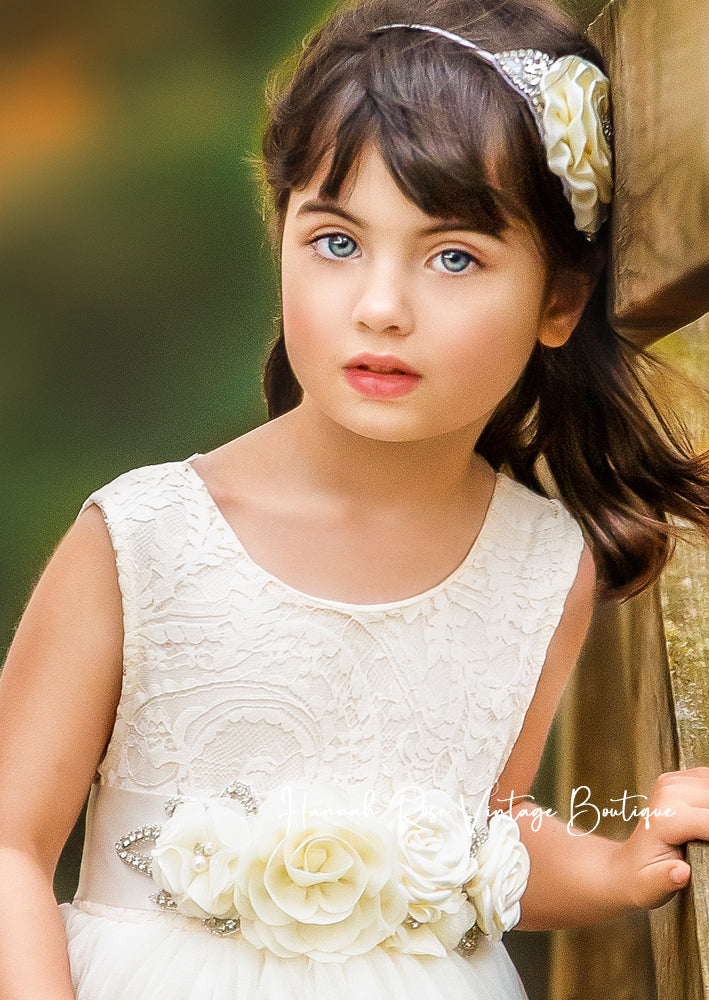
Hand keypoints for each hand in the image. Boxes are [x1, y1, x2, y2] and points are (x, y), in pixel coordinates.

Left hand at [611, 767, 708, 909]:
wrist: (626, 864)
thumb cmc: (641, 880)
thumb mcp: (650, 888)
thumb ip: (665, 879)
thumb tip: (681, 872)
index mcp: (665, 818)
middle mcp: (668, 792)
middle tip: (707, 843)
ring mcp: (673, 781)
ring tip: (705, 835)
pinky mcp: (680, 778)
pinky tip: (706, 814)